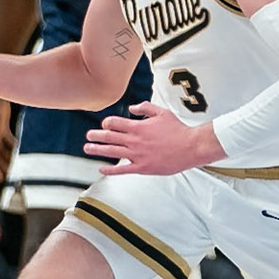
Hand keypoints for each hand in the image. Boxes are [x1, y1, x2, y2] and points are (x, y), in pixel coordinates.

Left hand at [85, 102, 220, 175]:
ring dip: (97, 149)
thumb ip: (145, 108)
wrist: (190, 147)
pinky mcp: (142, 167)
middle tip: (89, 135)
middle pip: (109, 136)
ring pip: (111, 152)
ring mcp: (137, 155)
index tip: (105, 124)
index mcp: (138, 127)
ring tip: (87, 148)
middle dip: (96, 135)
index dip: (106, 122)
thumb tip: (132, 108)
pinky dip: (110, 170)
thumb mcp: (162, 113)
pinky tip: (101, 168)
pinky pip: (122, 169)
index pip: (114, 123)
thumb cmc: (179, 131)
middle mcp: (135, 141)